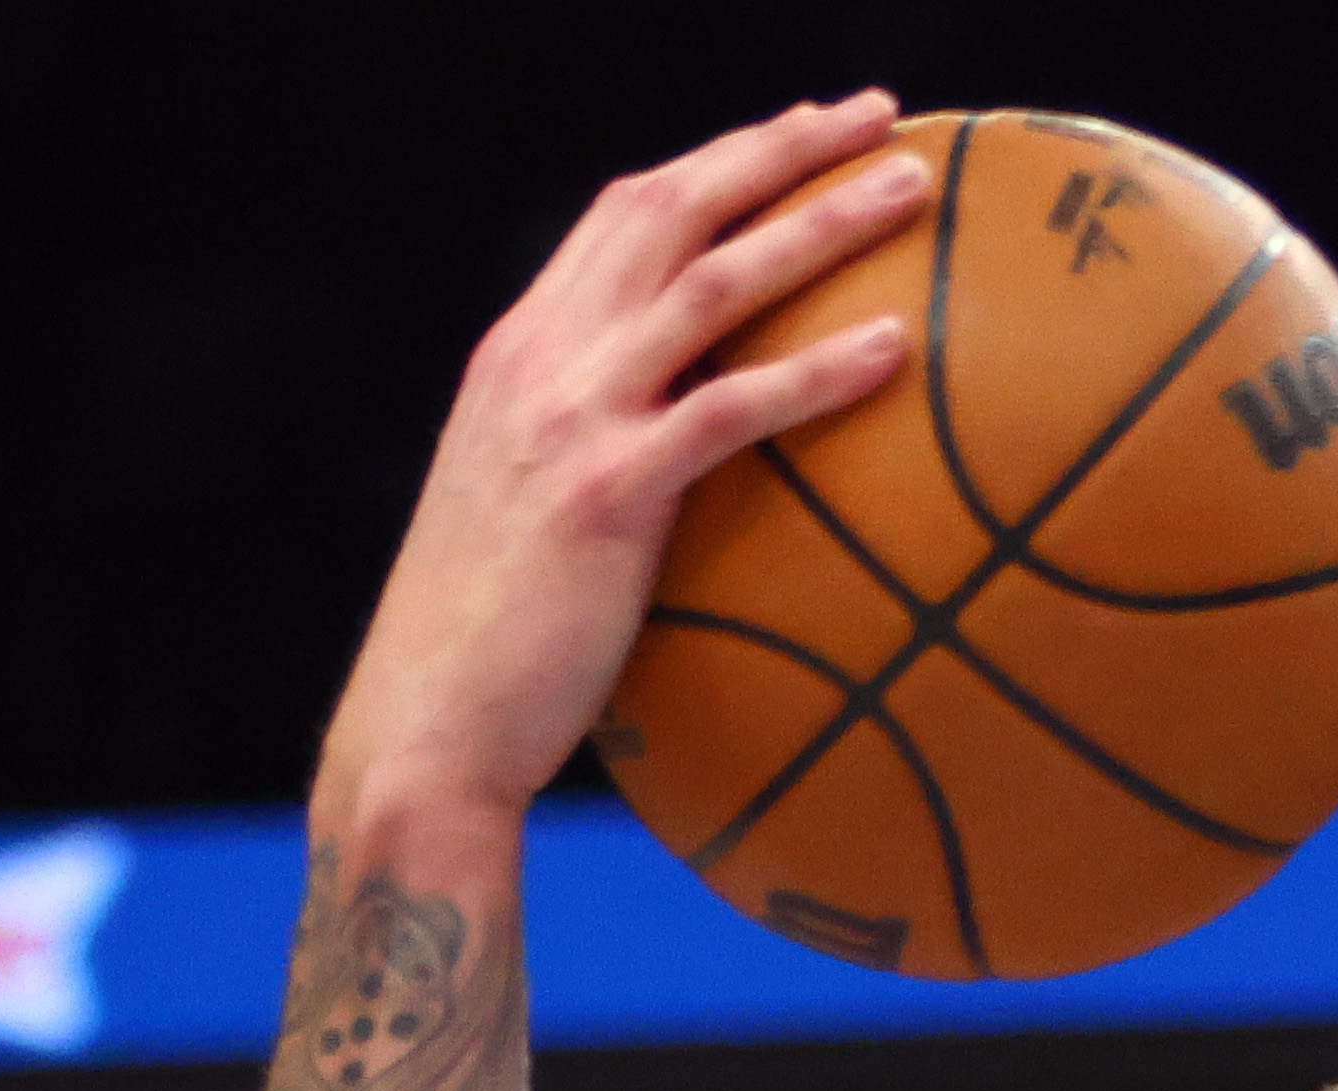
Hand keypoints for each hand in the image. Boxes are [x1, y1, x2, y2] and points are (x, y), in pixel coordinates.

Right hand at [317, 96, 930, 839]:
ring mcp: (569, 418)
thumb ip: (596, 459)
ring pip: (712, 281)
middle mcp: (538, 360)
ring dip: (818, 221)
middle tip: (876, 115)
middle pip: (671, 208)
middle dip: (778, 147)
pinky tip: (895, 351)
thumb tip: (689, 470)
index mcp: (519, 355)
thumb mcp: (531, 519)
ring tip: (912, 188)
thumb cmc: (494, 652)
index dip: (716, 162)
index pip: (622, 216)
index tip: (800, 134)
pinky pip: (731, 409)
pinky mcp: (607, 493)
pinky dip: (817, 369)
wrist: (425, 727)